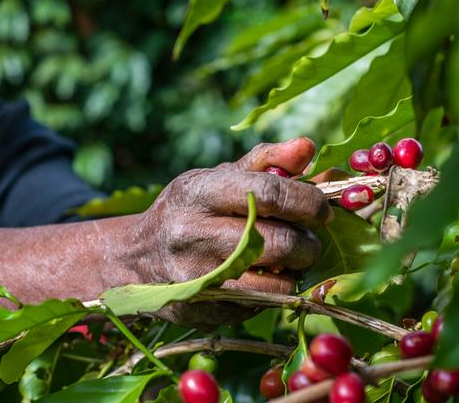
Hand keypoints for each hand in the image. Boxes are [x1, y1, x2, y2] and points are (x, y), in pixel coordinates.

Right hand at [132, 137, 330, 328]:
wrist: (137, 259)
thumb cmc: (190, 210)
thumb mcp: (218, 177)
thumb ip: (267, 161)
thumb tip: (308, 148)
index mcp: (199, 193)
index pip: (269, 195)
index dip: (307, 203)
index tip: (322, 210)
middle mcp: (193, 235)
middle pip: (278, 243)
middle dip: (308, 244)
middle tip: (309, 240)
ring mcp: (196, 278)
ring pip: (275, 283)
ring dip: (294, 272)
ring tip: (288, 259)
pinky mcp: (203, 311)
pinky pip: (259, 307)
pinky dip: (272, 293)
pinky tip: (262, 278)